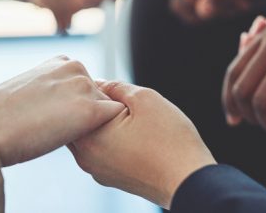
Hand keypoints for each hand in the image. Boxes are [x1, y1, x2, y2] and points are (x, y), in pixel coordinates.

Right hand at [0, 56, 124, 166]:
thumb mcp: (29, 92)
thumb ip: (52, 92)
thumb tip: (62, 109)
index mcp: (61, 61)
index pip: (85, 84)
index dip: (77, 106)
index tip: (61, 121)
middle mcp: (76, 67)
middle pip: (99, 95)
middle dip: (90, 114)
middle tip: (66, 133)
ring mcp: (85, 87)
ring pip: (108, 108)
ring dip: (97, 124)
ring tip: (70, 139)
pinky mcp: (91, 110)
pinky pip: (115, 120)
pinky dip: (107, 132)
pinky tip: (85, 142)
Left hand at [69, 81, 215, 208]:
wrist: (189, 181)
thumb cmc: (170, 141)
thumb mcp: (144, 99)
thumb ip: (115, 87)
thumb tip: (98, 83)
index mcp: (89, 137)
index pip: (75, 104)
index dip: (94, 89)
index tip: (116, 91)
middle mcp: (86, 158)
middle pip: (80, 121)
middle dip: (96, 107)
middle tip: (123, 102)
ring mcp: (97, 171)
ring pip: (92, 136)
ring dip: (104, 124)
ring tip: (131, 119)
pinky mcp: (111, 178)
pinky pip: (102, 151)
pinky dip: (112, 140)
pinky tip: (133, 136)